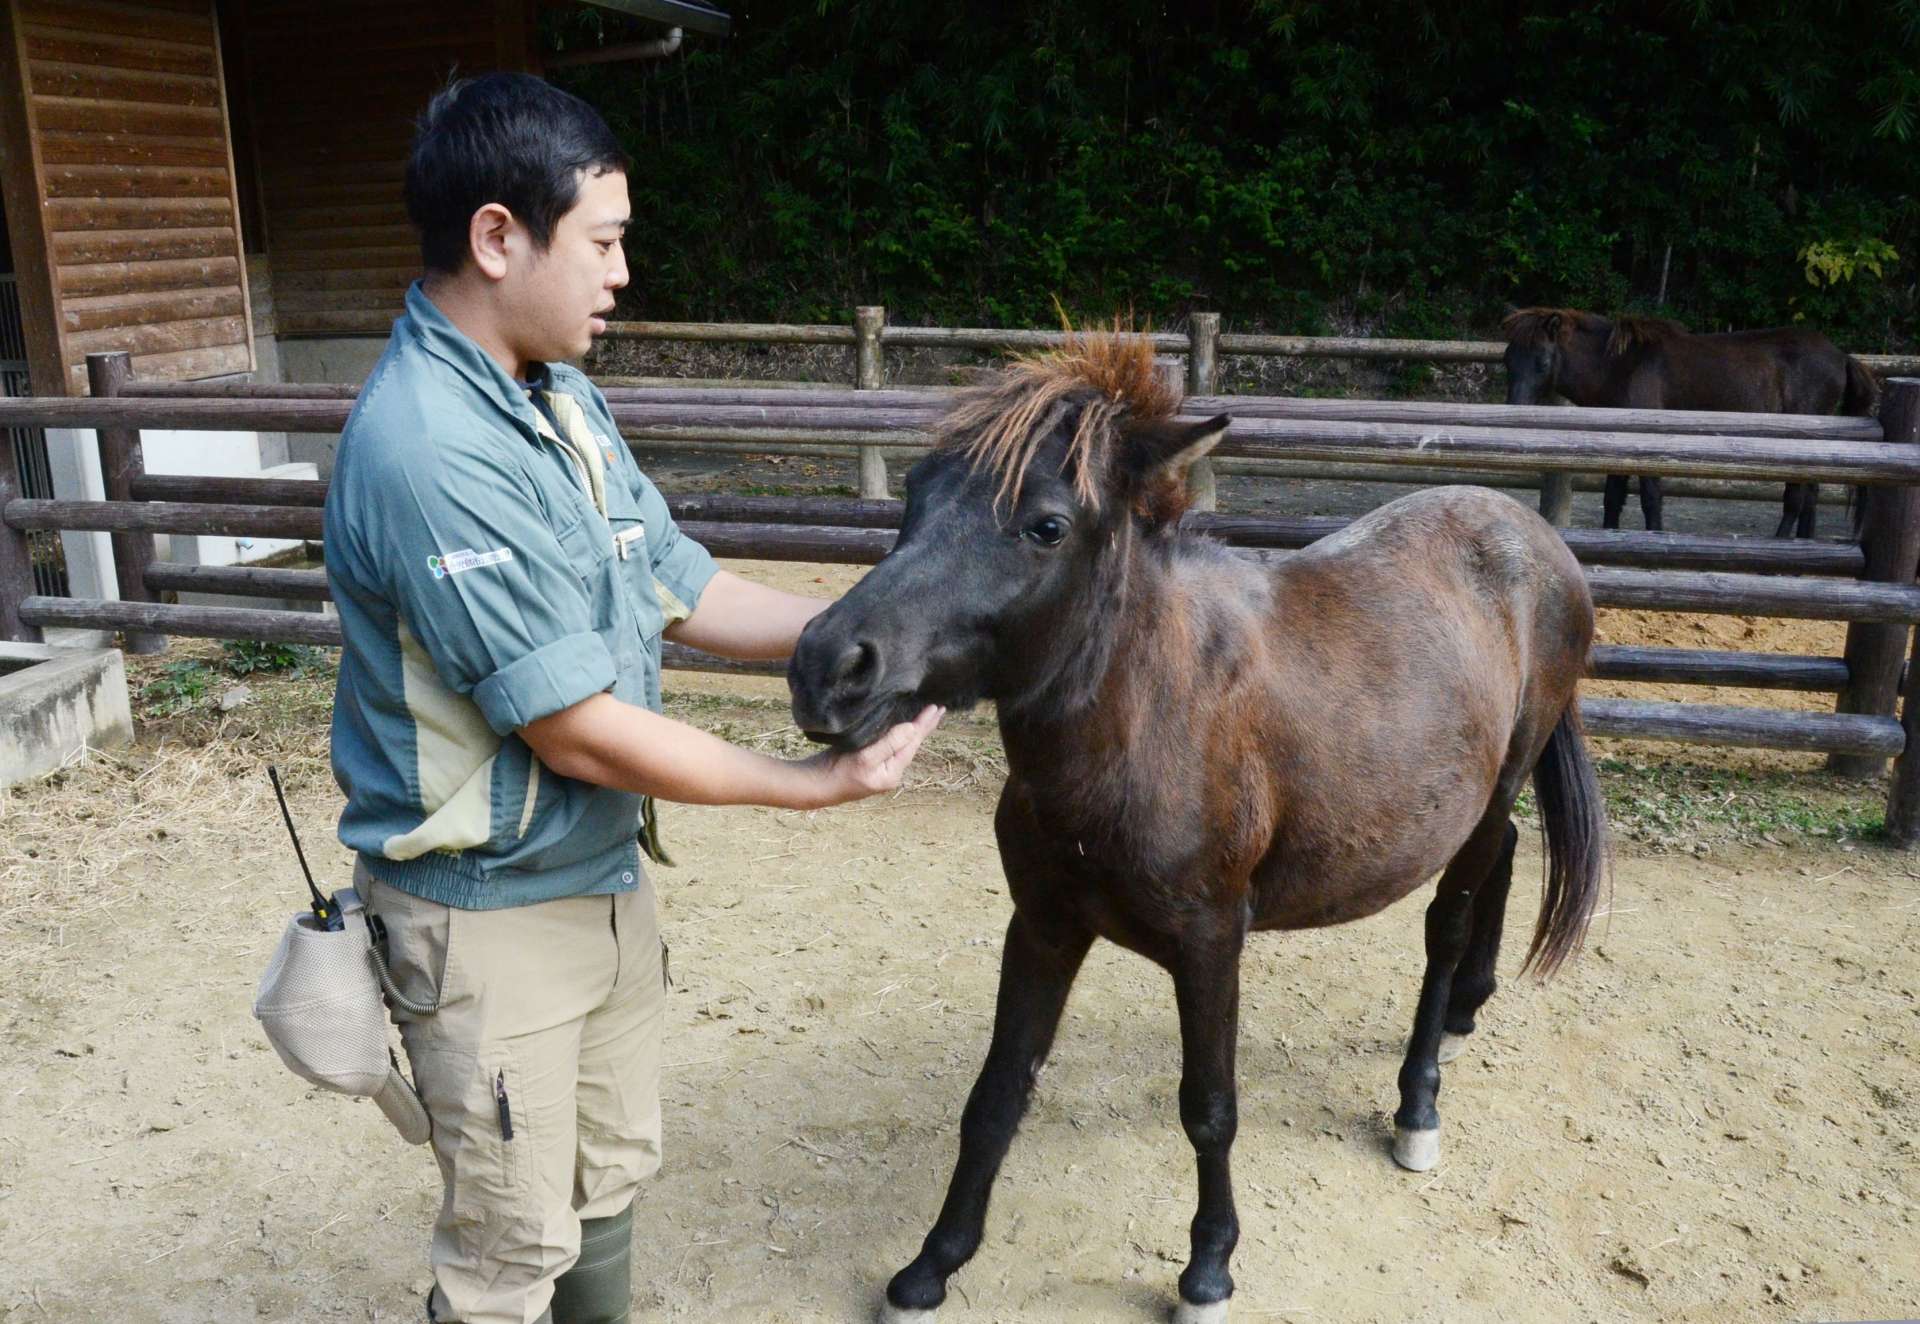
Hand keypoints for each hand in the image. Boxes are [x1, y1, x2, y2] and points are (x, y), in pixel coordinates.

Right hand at [798, 705, 943, 806]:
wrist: (814, 785)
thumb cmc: (838, 773)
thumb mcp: (866, 758)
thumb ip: (890, 743)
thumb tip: (913, 728)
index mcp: (892, 772)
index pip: (913, 743)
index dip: (924, 725)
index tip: (935, 708)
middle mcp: (889, 771)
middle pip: (911, 744)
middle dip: (924, 727)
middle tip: (938, 710)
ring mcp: (878, 767)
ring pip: (901, 744)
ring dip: (912, 729)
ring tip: (924, 717)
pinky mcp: (866, 761)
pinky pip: (889, 743)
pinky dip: (897, 732)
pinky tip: (899, 726)